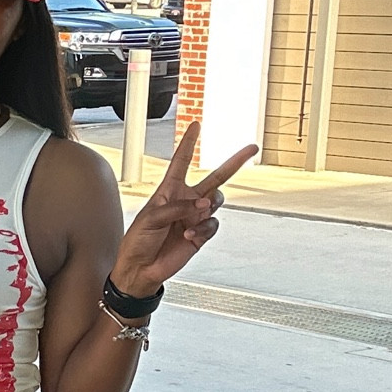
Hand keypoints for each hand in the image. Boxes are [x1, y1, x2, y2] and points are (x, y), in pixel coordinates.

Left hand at [112, 123, 256, 296]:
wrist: (141, 268)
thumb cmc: (139, 240)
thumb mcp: (152, 217)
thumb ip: (179, 206)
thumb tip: (205, 205)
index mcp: (170, 190)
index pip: (182, 161)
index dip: (189, 143)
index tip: (196, 124)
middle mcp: (187, 200)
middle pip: (216, 176)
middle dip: (235, 162)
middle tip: (252, 148)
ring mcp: (196, 217)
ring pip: (217, 201)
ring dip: (208, 207)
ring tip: (196, 215)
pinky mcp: (202, 234)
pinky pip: (213, 225)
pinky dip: (202, 229)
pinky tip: (188, 235)